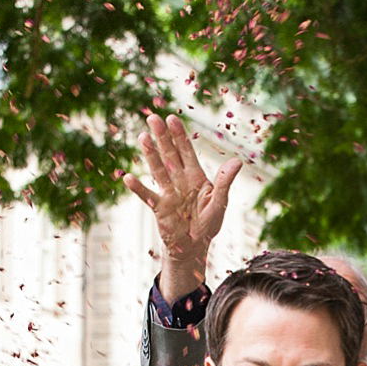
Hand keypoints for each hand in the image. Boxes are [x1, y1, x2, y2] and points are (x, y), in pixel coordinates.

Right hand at [123, 112, 241, 301]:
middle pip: (169, 154)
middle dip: (162, 137)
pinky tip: (129, 178)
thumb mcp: (220, 203)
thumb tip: (237, 161)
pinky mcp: (159, 208)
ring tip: (143, 138)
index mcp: (195, 177)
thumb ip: (225, 182)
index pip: (186, 151)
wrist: (194, 247)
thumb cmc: (208, 224)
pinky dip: (139, 188)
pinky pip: (148, 195)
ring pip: (157, 169)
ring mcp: (168, 193)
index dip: (179, 136)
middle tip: (153, 118)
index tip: (172, 119)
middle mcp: (179, 181)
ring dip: (150, 154)